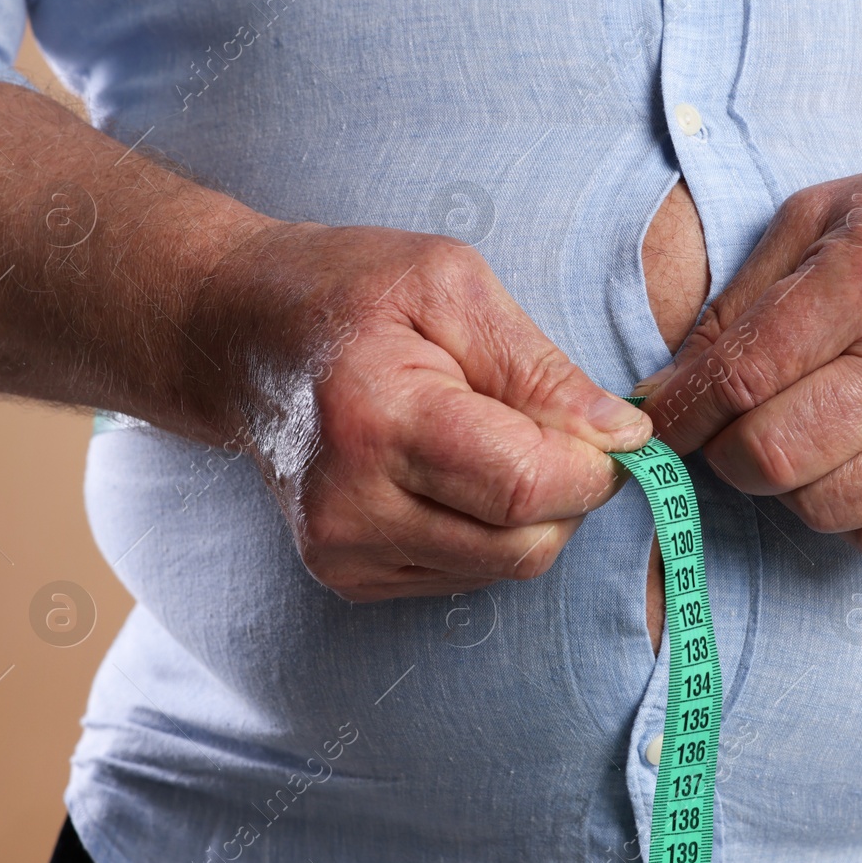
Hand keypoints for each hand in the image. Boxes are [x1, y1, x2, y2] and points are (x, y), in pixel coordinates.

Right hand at [188, 223, 652, 599]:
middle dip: (571, 491)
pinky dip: (490, 530)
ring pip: (504, 568)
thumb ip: (542, 369)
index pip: (526, 487)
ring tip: (496, 438)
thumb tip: (626, 437)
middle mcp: (352, 507)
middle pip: (526, 543)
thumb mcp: (453, 286)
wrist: (234, 334)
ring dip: (533, 513)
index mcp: (379, 421)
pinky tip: (457, 472)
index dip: (594, 466)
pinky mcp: (348, 576)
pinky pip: (468, 575)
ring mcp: (343, 552)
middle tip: (554, 425)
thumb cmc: (346, 292)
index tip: (615, 429)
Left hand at [637, 152, 861, 562]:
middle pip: (771, 457)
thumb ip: (738, 303)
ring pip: (821, 509)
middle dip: (725, 455)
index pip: (739, 377)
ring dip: (788, 485)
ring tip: (804, 434)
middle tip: (730, 429)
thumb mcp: (823, 220)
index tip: (663, 422)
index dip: (681, 412)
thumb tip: (666, 392)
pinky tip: (859, 460)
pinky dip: (850, 514)